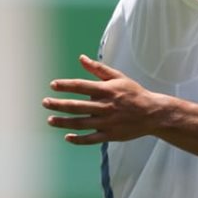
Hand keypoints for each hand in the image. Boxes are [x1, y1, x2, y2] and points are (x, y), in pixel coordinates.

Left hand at [44, 55, 166, 144]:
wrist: (152, 113)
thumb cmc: (134, 93)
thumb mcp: (118, 77)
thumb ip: (98, 69)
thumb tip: (81, 58)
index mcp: (107, 90)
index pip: (81, 86)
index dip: (65, 86)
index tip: (52, 85)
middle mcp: (105, 106)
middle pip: (77, 106)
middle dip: (58, 104)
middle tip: (45, 103)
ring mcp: (107, 122)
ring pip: (80, 123)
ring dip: (63, 122)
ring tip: (50, 120)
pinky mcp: (110, 135)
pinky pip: (91, 139)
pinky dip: (78, 139)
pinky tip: (67, 137)